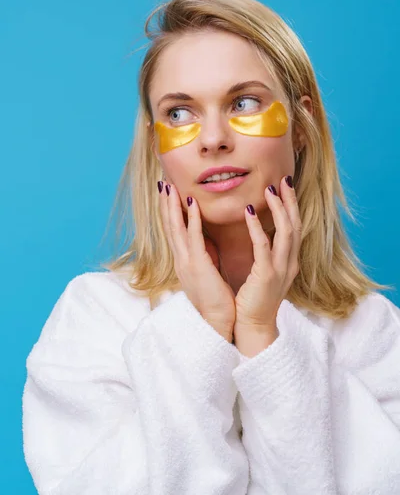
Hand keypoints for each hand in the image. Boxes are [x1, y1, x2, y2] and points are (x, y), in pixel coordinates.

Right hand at [159, 182, 235, 340]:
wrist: (216, 323)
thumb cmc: (215, 300)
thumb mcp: (206, 272)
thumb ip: (203, 255)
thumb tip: (205, 240)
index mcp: (183, 260)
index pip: (173, 230)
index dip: (169, 211)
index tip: (167, 192)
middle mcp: (180, 259)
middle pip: (169, 225)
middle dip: (165, 204)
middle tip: (162, 182)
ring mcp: (186, 261)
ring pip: (176, 228)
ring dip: (172, 205)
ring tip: (169, 186)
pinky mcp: (198, 265)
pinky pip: (194, 237)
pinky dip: (191, 218)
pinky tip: (191, 202)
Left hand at [234, 175, 301, 334]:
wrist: (252, 327)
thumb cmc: (254, 299)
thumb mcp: (264, 271)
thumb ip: (266, 252)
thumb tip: (261, 231)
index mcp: (288, 261)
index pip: (294, 226)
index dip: (291, 205)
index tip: (285, 185)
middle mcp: (289, 263)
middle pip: (295, 224)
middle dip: (290, 200)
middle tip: (284, 179)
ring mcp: (280, 269)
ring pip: (285, 232)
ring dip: (278, 208)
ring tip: (269, 190)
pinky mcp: (265, 276)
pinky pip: (263, 247)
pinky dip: (257, 227)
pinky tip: (249, 211)